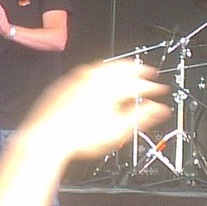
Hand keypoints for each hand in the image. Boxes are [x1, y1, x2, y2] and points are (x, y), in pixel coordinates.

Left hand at [20, 61, 169, 159]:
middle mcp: (93, 77)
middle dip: (136, 70)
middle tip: (147, 72)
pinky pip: (85, 73)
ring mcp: (76, 79)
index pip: (138, 82)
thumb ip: (141, 116)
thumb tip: (158, 109)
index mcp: (109, 86)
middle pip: (121, 67)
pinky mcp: (64, 85)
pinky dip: (97, 74)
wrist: (46, 137)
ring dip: (116, 69)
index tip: (159, 89)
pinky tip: (97, 82)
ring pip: (101, 67)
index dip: (152, 87)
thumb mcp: (117, 130)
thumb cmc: (78, 137)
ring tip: (124, 73)